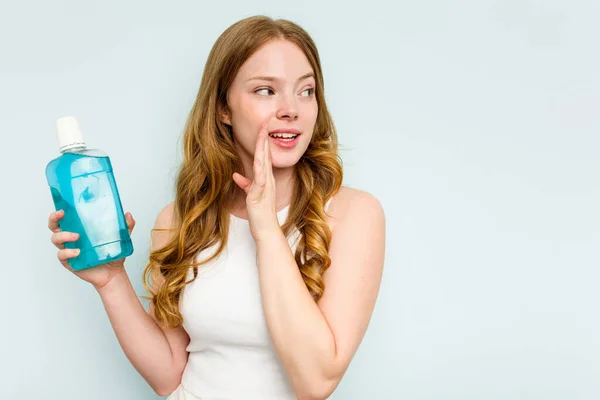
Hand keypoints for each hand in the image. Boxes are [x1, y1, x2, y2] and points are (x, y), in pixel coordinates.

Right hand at [48, 209, 135, 290]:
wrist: (113, 273)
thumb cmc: (112, 253)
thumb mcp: (121, 237)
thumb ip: (126, 226)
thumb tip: (128, 215)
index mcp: (80, 228)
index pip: (65, 217)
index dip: (59, 211)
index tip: (63, 207)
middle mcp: (71, 238)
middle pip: (54, 226)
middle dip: (54, 219)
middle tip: (62, 215)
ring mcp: (68, 249)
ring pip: (56, 239)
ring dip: (64, 235)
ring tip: (77, 237)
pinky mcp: (69, 261)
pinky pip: (62, 255)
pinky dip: (68, 252)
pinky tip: (78, 252)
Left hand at [232, 121, 279, 240]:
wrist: (267, 230)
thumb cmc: (260, 215)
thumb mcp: (251, 196)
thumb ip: (246, 184)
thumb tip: (237, 175)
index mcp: (265, 179)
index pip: (264, 156)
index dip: (263, 142)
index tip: (262, 128)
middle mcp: (268, 180)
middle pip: (266, 155)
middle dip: (264, 138)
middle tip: (265, 122)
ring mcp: (266, 187)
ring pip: (264, 162)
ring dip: (263, 147)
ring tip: (262, 133)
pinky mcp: (261, 195)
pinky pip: (261, 179)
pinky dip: (260, 169)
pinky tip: (260, 159)